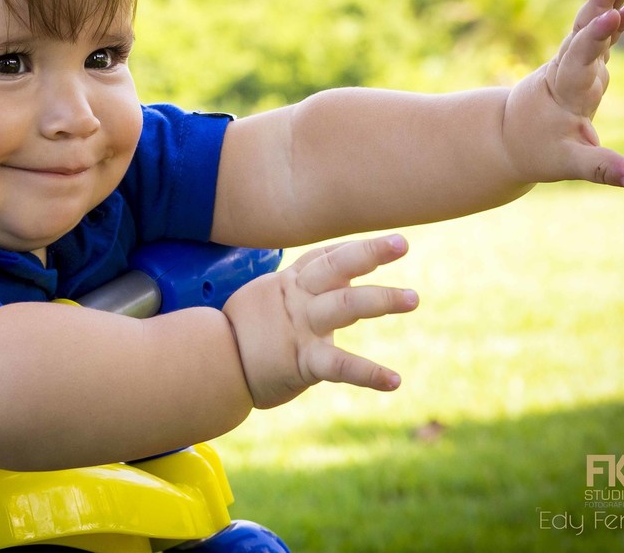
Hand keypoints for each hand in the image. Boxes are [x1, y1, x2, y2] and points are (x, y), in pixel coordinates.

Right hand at [222, 234, 418, 408]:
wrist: (210, 365)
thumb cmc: (239, 334)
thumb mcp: (261, 300)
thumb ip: (291, 291)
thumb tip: (318, 286)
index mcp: (288, 283)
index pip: (325, 256)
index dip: (355, 247)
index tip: (386, 242)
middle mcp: (297, 299)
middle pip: (337, 267)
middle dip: (370, 253)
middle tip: (403, 243)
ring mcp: (300, 328)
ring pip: (345, 305)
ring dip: (381, 299)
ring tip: (413, 298)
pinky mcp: (302, 361)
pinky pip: (340, 365)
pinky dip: (369, 373)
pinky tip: (394, 380)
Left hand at [503, 0, 623, 190]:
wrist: (509, 138)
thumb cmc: (538, 152)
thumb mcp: (567, 164)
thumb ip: (601, 168)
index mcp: (563, 93)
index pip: (579, 61)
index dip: (595, 39)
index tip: (612, 16)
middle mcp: (565, 72)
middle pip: (582, 35)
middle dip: (597, 7)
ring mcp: (571, 65)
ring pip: (586, 30)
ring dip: (603, 3)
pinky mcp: (577, 64)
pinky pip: (593, 37)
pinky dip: (608, 20)